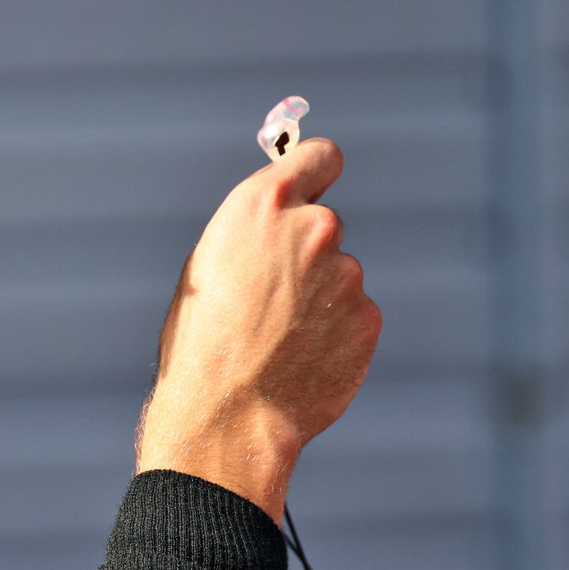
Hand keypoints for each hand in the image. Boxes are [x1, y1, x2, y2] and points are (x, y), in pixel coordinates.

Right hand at [136, 139, 380, 522]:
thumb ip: (254, 234)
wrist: (227, 412)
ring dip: (318, 299)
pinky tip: (299, 358)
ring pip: (337, 277)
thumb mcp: (207, 266)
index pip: (320, 156)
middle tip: (272, 296)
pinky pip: (352, 316)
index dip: (316, 172)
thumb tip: (281, 229)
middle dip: (306, 253)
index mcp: (262, 205)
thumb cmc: (200, 342)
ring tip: (277, 338)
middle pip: (324, 225)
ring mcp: (347, 274)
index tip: (315, 184)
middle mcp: (313, 228)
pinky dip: (333, 333)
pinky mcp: (368, 317)